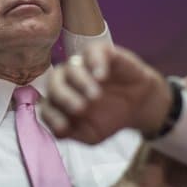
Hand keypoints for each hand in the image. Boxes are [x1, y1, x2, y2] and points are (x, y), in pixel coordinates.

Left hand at [41, 42, 171, 143]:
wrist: (139, 106)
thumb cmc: (109, 118)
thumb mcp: (91, 135)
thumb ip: (74, 133)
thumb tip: (59, 131)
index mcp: (60, 100)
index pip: (47, 106)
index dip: (52, 117)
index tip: (65, 128)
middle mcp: (67, 80)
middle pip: (54, 82)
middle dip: (64, 96)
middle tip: (80, 108)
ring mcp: (83, 65)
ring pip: (72, 66)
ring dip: (81, 82)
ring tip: (95, 96)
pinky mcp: (102, 53)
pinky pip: (93, 52)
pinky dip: (95, 63)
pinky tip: (101, 77)